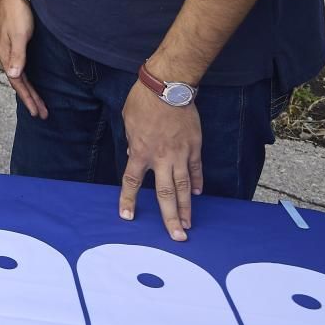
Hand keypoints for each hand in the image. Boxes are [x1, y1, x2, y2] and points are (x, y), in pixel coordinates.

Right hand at [0, 0, 46, 118]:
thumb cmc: (17, 13)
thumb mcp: (20, 35)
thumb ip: (18, 55)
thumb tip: (14, 75)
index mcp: (5, 55)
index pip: (17, 82)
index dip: (28, 98)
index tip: (38, 112)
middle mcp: (5, 55)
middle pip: (18, 81)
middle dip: (30, 98)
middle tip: (41, 114)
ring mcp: (9, 49)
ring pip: (19, 75)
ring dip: (29, 90)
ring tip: (38, 102)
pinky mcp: (14, 43)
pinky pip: (21, 67)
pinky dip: (27, 78)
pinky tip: (31, 80)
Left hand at [119, 80, 202, 241]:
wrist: (168, 87)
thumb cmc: (143, 102)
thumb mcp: (128, 122)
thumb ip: (132, 142)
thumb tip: (134, 156)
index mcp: (140, 152)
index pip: (131, 182)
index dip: (128, 200)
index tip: (127, 216)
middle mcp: (161, 158)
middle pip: (165, 194)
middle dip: (170, 217)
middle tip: (177, 236)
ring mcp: (180, 154)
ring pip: (184, 187)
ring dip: (186, 208)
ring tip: (188, 225)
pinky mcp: (194, 147)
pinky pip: (196, 169)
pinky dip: (197, 182)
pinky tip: (197, 194)